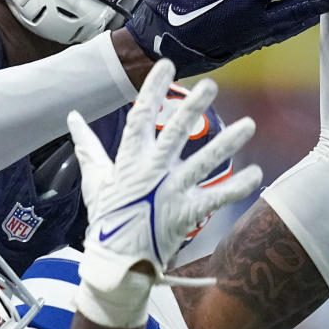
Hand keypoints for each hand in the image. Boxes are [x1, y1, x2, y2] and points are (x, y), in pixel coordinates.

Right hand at [68, 59, 261, 326]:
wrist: (116, 262)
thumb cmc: (106, 219)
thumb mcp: (94, 180)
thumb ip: (87, 147)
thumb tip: (71, 117)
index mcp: (129, 162)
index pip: (140, 118)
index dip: (153, 90)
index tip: (166, 66)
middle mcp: (151, 173)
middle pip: (174, 134)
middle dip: (192, 108)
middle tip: (210, 86)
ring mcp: (169, 194)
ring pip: (202, 163)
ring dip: (227, 143)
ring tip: (249, 125)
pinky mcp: (185, 214)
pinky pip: (215, 198)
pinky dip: (236, 188)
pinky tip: (256, 174)